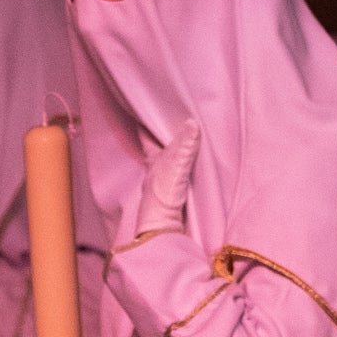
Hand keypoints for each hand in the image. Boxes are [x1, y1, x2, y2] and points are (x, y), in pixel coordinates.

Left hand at [130, 119, 201, 243]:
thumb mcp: (175, 165)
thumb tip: (192, 122)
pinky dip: (188, 165)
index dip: (144, 123)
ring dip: (178, 149)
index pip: (145, 136)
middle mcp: (157, 167)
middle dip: (164, 134)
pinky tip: (195, 162)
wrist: (164, 225)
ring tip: (188, 135)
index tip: (141, 110)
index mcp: (153, 158)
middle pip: (159, 146)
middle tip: (172, 119)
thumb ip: (185, 145)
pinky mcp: (177, 190)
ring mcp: (166, 180)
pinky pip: (183, 171)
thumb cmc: (162, 194)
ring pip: (171, 159)